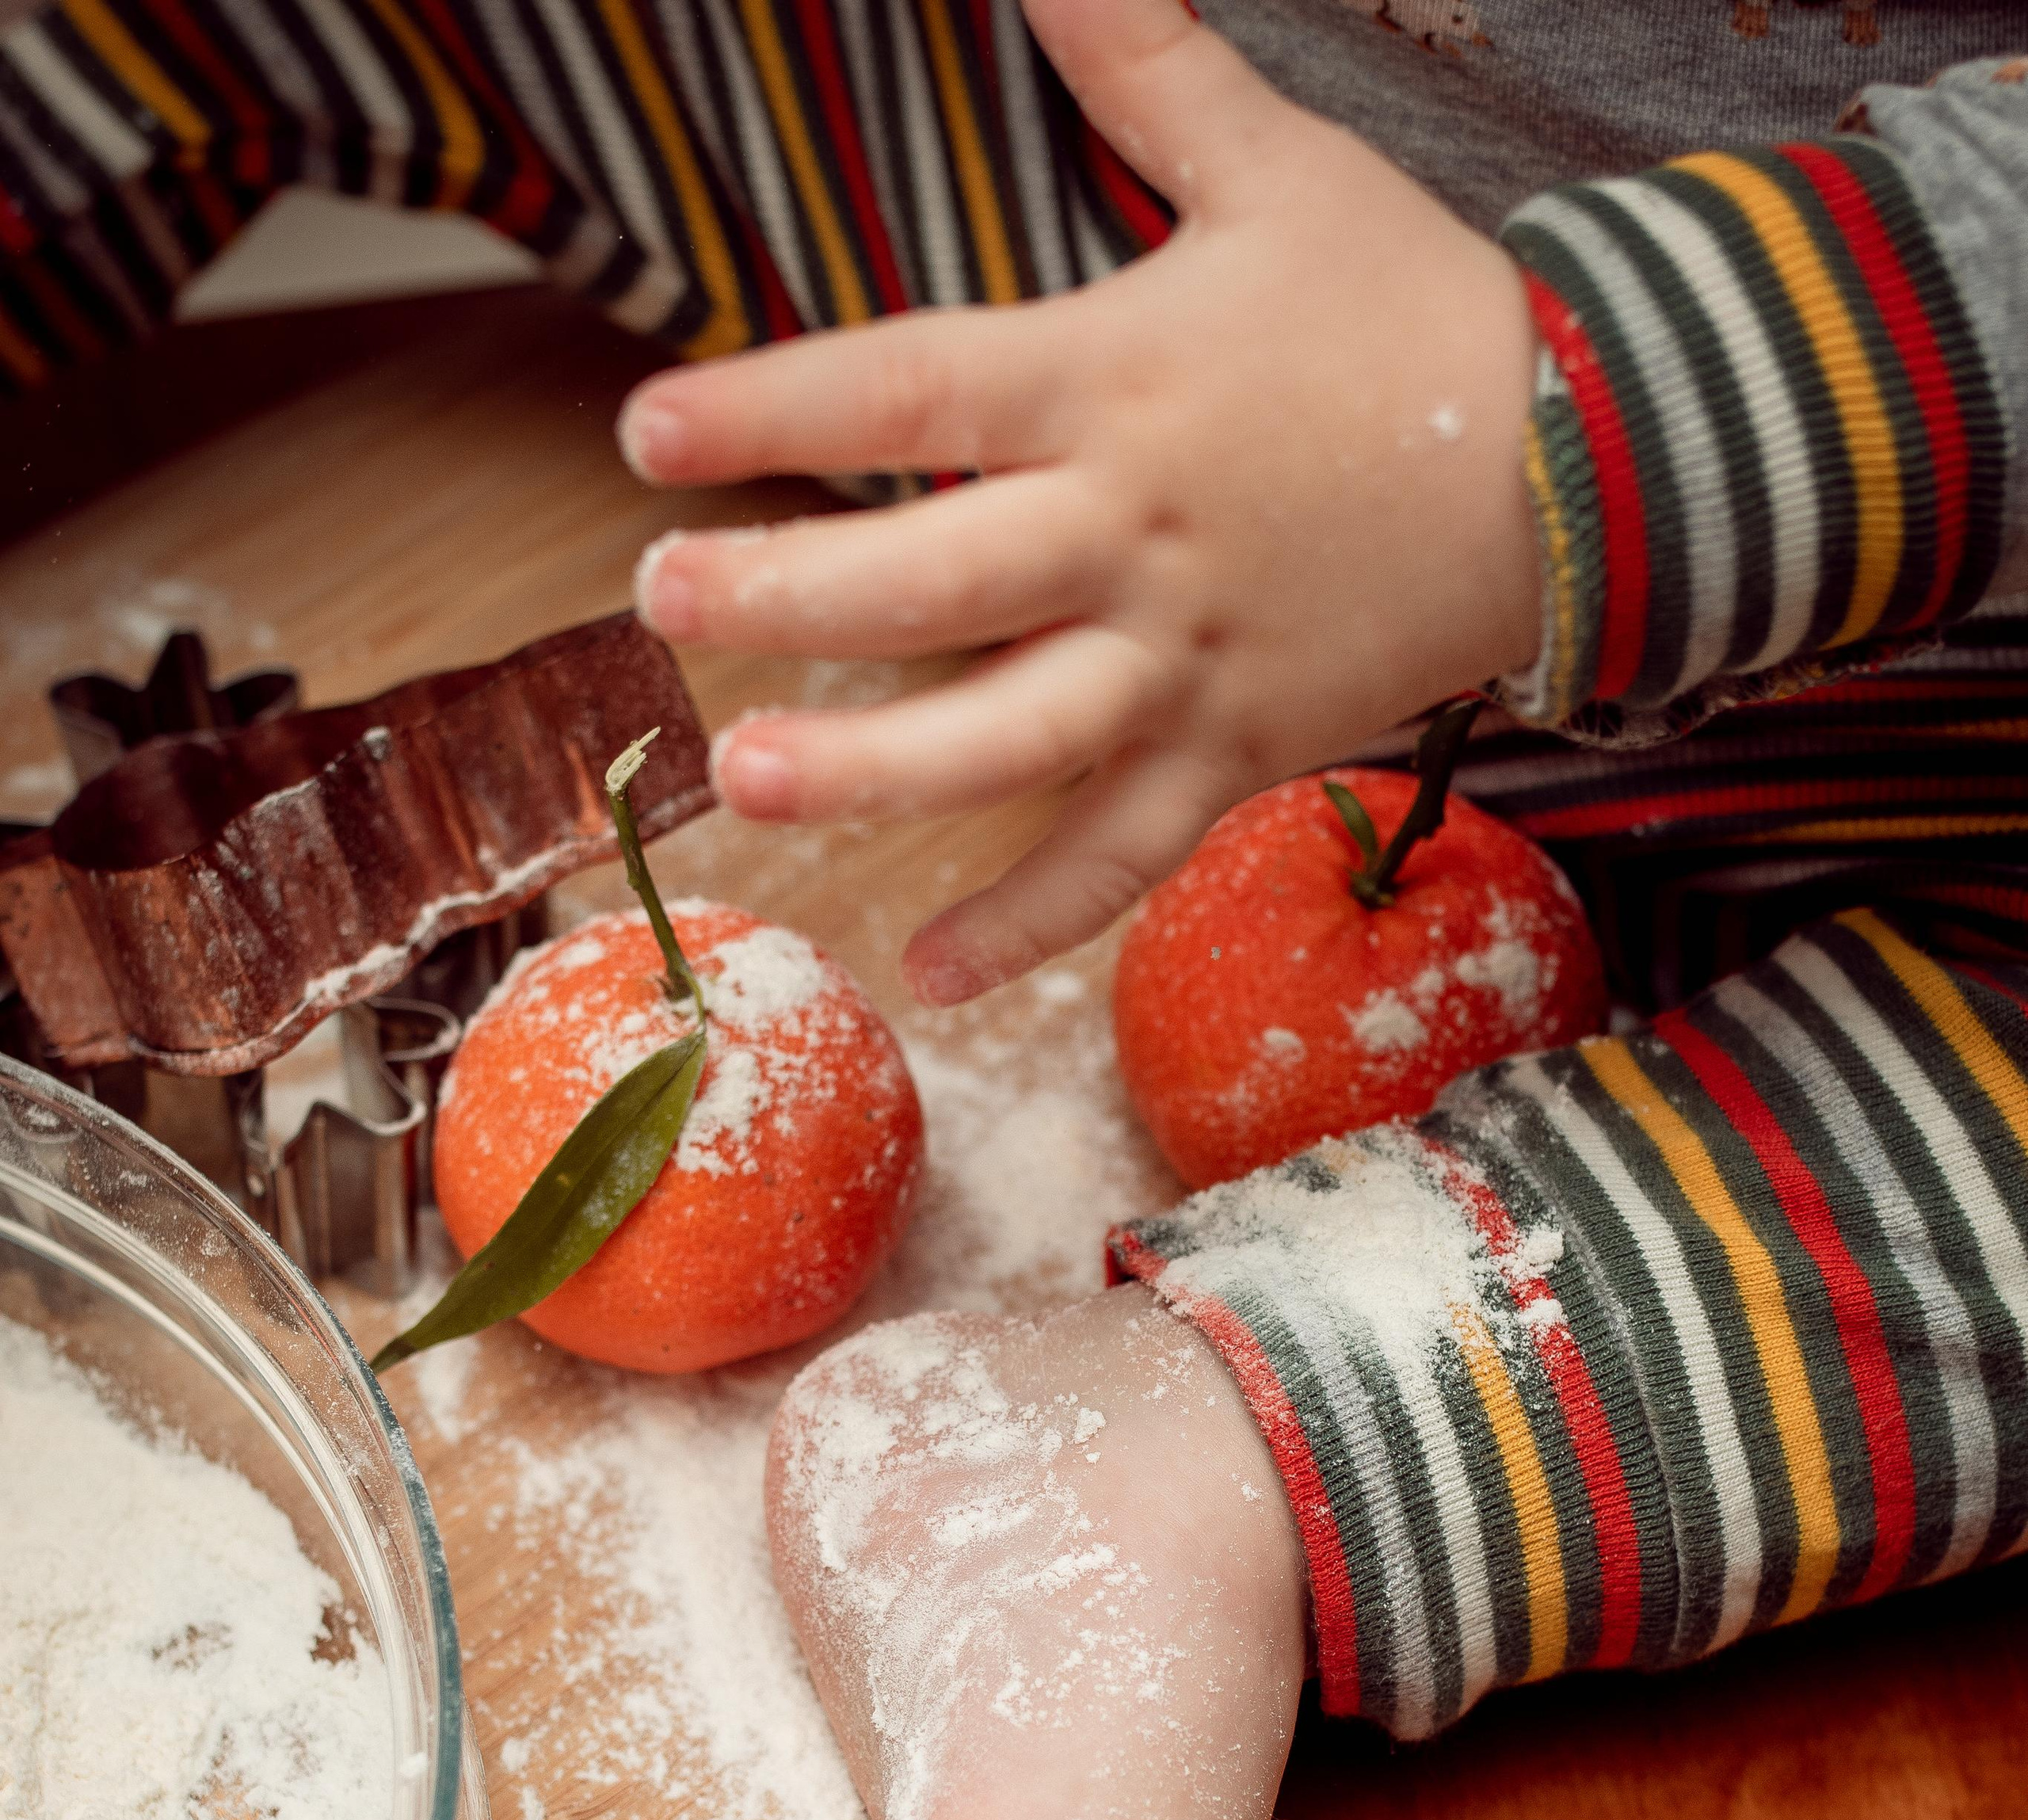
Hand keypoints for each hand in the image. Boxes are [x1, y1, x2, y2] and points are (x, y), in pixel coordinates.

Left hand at [619, 0, 1539, 1006]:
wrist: (1588, 460)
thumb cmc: (1412, 311)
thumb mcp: (1278, 166)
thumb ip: (1148, 61)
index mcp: (1123, 382)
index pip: (917, 384)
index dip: (778, 405)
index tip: (650, 433)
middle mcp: (1138, 533)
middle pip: (939, 571)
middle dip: (789, 590)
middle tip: (657, 604)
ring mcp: (1187, 660)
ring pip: (1015, 731)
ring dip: (880, 767)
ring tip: (754, 784)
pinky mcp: (1237, 752)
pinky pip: (1125, 854)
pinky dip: (1036, 918)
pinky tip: (931, 968)